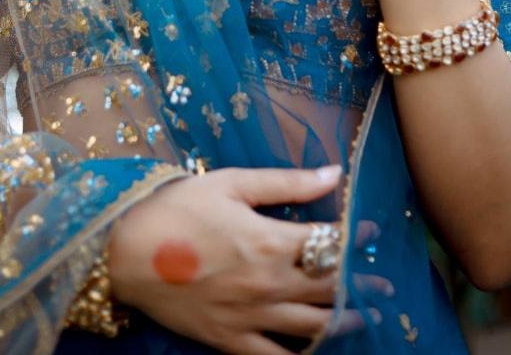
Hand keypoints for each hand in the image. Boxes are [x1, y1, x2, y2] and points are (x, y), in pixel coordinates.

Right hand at [107, 165, 383, 354]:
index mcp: (271, 241)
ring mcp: (252, 317)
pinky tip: (315, 353)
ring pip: (312, 327)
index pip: (330, 243)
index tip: (370, 232)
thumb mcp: (232, 183)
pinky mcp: (231, 340)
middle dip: (361, 285)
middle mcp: (269, 284)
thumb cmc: (178, 208)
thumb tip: (334, 173)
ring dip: (343, 321)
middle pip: (330, 289)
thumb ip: (286, 182)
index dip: (355, 239)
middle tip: (385, 284)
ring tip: (364, 317)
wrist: (126, 252)